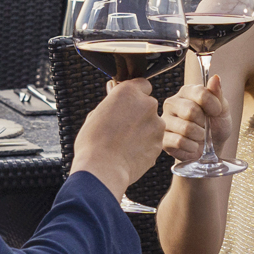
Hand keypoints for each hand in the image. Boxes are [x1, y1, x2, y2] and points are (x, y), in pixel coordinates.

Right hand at [69, 78, 164, 197]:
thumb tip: (113, 90)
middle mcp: (147, 104)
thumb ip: (112, 101)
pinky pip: (154, 140)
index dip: (135, 94)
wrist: (102, 169)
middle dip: (140, 113)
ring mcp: (156, 124)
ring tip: (125, 143)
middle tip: (123, 126)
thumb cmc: (93, 142)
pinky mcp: (160, 143)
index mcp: (129, 92)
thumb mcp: (96, 114)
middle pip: (148, 104)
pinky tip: (131, 153)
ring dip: (144, 130)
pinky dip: (146, 145)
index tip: (127, 104)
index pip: (142, 84)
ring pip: (153, 123)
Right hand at [162, 76, 233, 165]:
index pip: (200, 92)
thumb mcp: (222, 109)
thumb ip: (217, 93)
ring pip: (186, 128)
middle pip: (191, 110)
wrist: (211, 149)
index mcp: (186, 91)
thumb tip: (215, 77)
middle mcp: (172, 103)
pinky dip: (192, 146)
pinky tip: (192, 145)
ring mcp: (165, 121)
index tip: (217, 111)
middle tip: (204, 125)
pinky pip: (179, 141)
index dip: (213, 105)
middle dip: (204, 122)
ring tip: (199, 135)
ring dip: (199, 135)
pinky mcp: (163, 138)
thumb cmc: (215, 126)